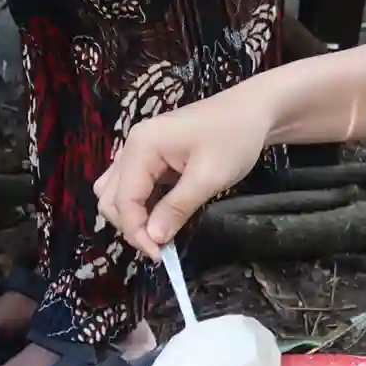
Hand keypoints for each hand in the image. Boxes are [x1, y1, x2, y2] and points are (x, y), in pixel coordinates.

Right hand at [96, 84, 283, 254]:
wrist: (254, 109)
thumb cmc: (234, 138)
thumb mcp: (209, 177)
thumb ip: (177, 208)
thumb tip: (153, 239)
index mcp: (142, 146)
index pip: (123, 200)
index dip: (137, 232)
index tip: (160, 256)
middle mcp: (133, 146)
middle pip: (111, 197)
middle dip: (131, 225)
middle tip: (161, 247)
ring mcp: (140, 149)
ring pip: (118, 192)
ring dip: (133, 216)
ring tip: (161, 233)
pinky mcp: (151, 155)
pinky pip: (134, 185)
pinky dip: (143, 205)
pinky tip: (164, 216)